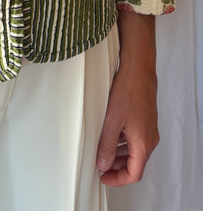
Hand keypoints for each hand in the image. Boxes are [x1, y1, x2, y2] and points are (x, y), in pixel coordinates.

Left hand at [96, 14, 158, 185]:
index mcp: (143, 144)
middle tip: (99, 166)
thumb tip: (102, 163)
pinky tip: (109, 136)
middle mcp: (149, 139)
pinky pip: (135, 139)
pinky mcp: (146, 120)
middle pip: (135, 164)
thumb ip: (106, 144)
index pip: (133, 173)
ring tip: (100, 151)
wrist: (138, 70)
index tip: (102, 177)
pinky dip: (122, 143)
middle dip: (116, 168)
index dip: (117, 179)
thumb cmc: (128, 91)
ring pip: (134, 152)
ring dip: (118, 155)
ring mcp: (149, 130)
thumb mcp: (112, 120)